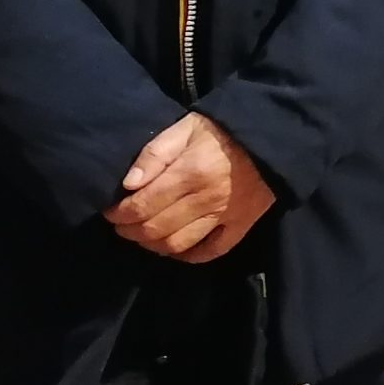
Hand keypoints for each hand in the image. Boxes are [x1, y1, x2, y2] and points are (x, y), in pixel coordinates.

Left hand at [106, 114, 275, 262]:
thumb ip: (156, 153)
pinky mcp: (241, 226)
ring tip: (143, 234)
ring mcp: (224, 217)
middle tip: (122, 223)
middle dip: (130, 230)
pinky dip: (187, 256)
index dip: (118, 213)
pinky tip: (174, 247)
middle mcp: (206, 200)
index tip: (110, 210)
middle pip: (154, 229)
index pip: (141, 205)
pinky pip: (210, 252)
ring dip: (151, 245)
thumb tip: (128, 183)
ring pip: (176, 245)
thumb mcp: (186, 128)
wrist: (273, 137)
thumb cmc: (223, 130)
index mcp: (190, 173)